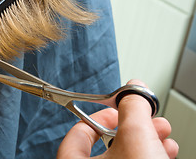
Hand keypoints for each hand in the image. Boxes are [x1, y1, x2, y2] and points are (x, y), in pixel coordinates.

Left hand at [57, 80, 178, 158]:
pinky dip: (150, 155)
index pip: (77, 132)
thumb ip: (131, 107)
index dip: (100, 114)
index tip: (116, 108)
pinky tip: (166, 150)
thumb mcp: (135, 136)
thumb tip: (134, 89)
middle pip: (106, 143)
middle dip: (132, 124)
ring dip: (147, 138)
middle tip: (147, 116)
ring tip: (162, 132)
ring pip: (125, 156)